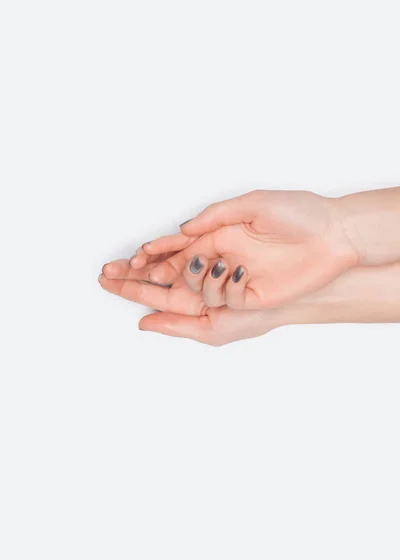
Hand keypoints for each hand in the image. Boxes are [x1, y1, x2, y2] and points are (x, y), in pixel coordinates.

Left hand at [99, 259, 281, 345]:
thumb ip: (176, 326)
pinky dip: (168, 245)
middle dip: (129, 271)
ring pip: (166, 258)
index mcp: (189, 305)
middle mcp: (192, 285)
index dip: (128, 288)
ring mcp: (202, 265)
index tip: (107, 281)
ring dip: (146, 257)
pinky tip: (153, 246)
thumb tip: (143, 324)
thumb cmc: (254, 319)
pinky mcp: (213, 246)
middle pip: (153, 276)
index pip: (151, 296)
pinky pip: (185, 244)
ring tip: (126, 255)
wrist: (286, 295)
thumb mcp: (213, 329)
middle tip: (106, 267)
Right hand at [130, 190, 358, 308]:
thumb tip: (183, 228)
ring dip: (199, 279)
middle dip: (157, 274)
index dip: (156, 252)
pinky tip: (239, 272)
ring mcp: (239, 277)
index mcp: (222, 234)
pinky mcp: (254, 295)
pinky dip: (225, 288)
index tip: (135, 257)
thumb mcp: (254, 203)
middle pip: (181, 270)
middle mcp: (225, 256)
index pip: (180, 245)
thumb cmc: (299, 212)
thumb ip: (216, 215)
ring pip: (201, 287)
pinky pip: (227, 298)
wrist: (336, 234)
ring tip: (217, 264)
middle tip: (139, 276)